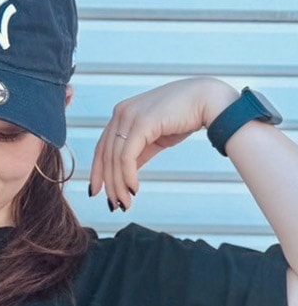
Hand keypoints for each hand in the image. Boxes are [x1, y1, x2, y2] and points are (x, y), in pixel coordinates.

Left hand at [88, 76, 226, 210]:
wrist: (207, 100)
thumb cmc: (184, 116)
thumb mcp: (154, 137)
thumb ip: (138, 152)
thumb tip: (126, 173)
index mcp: (122, 113)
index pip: (102, 146)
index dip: (97, 171)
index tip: (97, 191)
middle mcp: (121, 112)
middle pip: (106, 155)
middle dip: (109, 184)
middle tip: (115, 205)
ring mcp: (129, 115)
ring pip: (115, 158)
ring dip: (119, 185)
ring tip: (125, 203)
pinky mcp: (141, 123)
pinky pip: (127, 156)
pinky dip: (128, 176)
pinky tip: (134, 189)